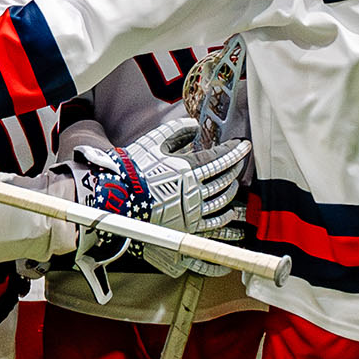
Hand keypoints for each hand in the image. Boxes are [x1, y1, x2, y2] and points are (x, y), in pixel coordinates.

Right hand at [75, 122, 251, 243]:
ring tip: (239, 192)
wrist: (114, 198)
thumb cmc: (133, 168)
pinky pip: (213, 232)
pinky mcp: (186, 231)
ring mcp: (192, 215)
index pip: (221, 159)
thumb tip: (195, 126)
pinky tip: (234, 225)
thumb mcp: (154, 142)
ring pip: (223, 206)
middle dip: (236, 171)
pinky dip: (227, 230)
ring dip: (234, 197)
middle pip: (225, 182)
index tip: (244, 146)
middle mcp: (195, 193)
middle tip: (240, 165)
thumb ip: (178, 131)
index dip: (235, 151)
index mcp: (190, 170)